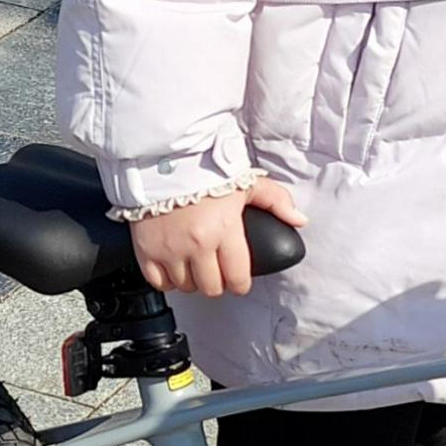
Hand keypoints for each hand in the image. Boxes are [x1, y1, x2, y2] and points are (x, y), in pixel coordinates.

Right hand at [129, 179, 305, 297]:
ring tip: (195, 267)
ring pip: (186, 286)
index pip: (237, 277)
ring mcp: (170, 249)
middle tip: (217, 273)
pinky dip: (167, 280)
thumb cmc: (203, 168)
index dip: (240, 284)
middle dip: (218, 283)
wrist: (162, 157)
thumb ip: (276, 201)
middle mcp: (197, 244)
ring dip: (193, 281)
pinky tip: (173, 268)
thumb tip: (299, 220)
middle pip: (211, 287)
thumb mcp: (245, 181)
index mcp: (224, 229)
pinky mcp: (146, 250)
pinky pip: (158, 282)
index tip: (238, 281)